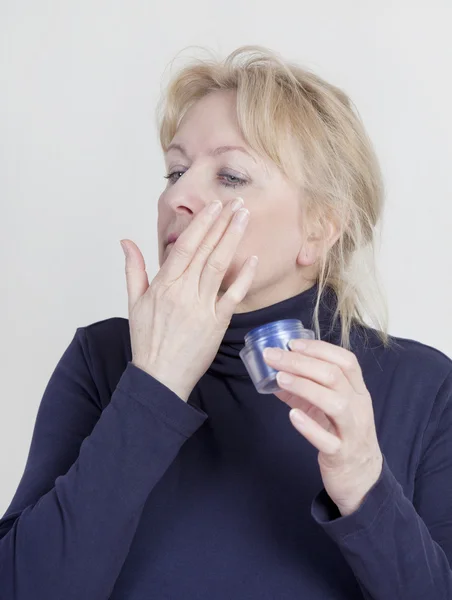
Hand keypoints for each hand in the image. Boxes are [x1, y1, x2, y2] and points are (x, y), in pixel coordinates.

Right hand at [120, 197, 257, 402]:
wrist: (160, 377)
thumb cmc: (147, 341)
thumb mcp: (134, 303)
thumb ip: (134, 269)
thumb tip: (126, 241)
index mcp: (163, 285)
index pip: (185, 246)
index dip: (201, 224)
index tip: (214, 206)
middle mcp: (183, 292)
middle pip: (206, 251)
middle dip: (223, 224)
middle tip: (237, 203)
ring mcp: (202, 307)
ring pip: (219, 266)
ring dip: (233, 240)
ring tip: (244, 219)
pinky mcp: (217, 323)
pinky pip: (233, 296)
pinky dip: (243, 277)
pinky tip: (252, 259)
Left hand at [263, 339, 382, 515]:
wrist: (362, 478)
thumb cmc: (343, 434)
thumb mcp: (329, 408)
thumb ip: (305, 389)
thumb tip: (275, 372)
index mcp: (358, 391)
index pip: (346, 360)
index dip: (319, 348)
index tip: (292, 343)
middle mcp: (358, 407)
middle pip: (334, 376)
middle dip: (301, 362)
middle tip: (273, 356)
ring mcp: (352, 431)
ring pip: (335, 403)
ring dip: (305, 387)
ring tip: (280, 378)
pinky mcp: (341, 455)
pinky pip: (328, 440)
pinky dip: (309, 426)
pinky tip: (293, 415)